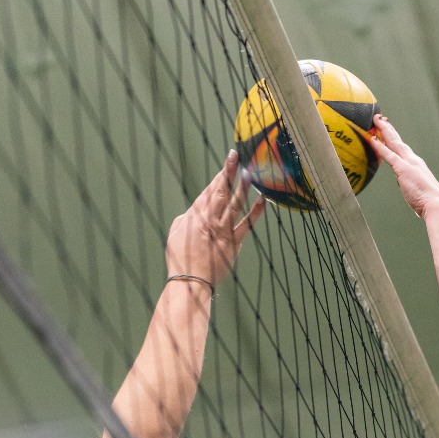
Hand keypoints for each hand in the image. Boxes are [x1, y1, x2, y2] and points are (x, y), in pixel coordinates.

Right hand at [165, 150, 264, 286]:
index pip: (208, 191)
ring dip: (242, 187)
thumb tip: (194, 209)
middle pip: (220, 192)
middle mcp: (209, 220)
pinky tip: (263, 200)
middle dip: (228, 173)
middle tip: (236, 157)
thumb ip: (186, 218)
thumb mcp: (175, 233)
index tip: (227, 162)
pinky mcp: (233, 243)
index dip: (218, 176)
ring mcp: (223, 231)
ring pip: (234, 204)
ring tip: (249, 172)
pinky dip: (256, 212)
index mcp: (194, 216)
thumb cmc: (180, 259)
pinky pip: (247, 225)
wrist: (189, 280)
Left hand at [369, 115, 438, 217]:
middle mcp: (412, 160)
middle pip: (397, 141)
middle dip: (388, 129)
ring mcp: (408, 163)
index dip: (393, 139)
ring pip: (393, 143)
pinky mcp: (403, 169)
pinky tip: (373, 139)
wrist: (436, 204)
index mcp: (415, 165)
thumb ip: (409, 185)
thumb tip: (406, 186)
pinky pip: (389, 155)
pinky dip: (380, 147)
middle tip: (380, 118)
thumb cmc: (427, 202)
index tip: (387, 130)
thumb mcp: (416, 191)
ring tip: (375, 121)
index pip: (401, 149)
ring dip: (384, 131)